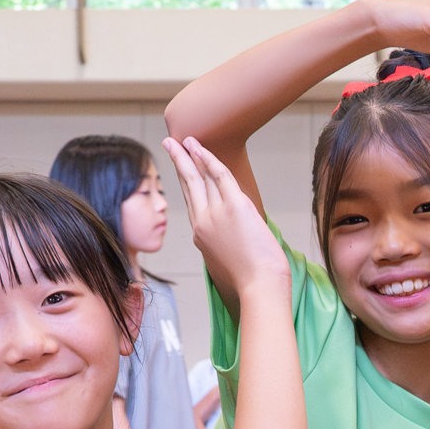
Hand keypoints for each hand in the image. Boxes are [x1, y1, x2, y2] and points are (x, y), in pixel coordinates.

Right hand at [166, 136, 287, 300]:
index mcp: (202, 237)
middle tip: (170, 143)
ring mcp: (216, 214)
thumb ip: (226, 247)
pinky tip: (201, 148)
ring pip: (200, 177)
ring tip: (183, 139)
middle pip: (188, 185)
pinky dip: (209, 159)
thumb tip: (236, 240)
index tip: (181, 169)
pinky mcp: (234, 207)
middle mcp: (203, 223)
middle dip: (178, 161)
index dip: (185, 183)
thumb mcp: (230, 263)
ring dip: (191, 155)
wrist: (260, 289)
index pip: (192, 202)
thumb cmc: (253, 282)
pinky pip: (220, 175)